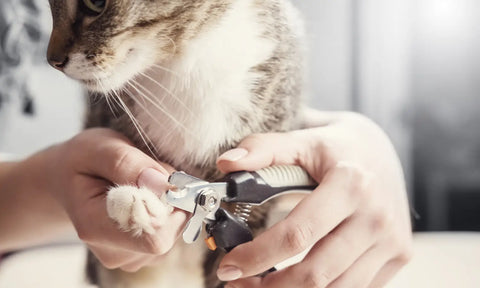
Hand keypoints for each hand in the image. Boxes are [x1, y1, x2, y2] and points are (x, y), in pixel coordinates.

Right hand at [47, 128, 186, 271]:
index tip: (164, 176)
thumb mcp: (97, 148)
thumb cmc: (83, 161)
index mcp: (94, 227)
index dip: (170, 206)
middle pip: (168, 234)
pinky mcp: (142, 254)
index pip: (153, 236)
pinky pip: (173, 231)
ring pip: (174, 231)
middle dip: (172, 199)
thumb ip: (129, 163)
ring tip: (143, 183)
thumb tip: (164, 184)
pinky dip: (169, 210)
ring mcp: (128, 257)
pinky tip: (147, 197)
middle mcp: (111, 251)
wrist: (67, 179)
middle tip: (151, 173)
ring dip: (171, 202)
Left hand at [215, 112, 412, 287]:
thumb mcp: (303, 140)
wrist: (381, 150)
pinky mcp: (400, 255)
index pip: (297, 234)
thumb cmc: (337, 147)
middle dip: (270, 287)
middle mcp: (376, 216)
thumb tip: (226, 163)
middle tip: (238, 282)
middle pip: (317, 273)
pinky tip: (297, 282)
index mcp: (350, 184)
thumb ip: (264, 149)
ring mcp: (392, 240)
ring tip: (262, 285)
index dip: (257, 256)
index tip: (229, 266)